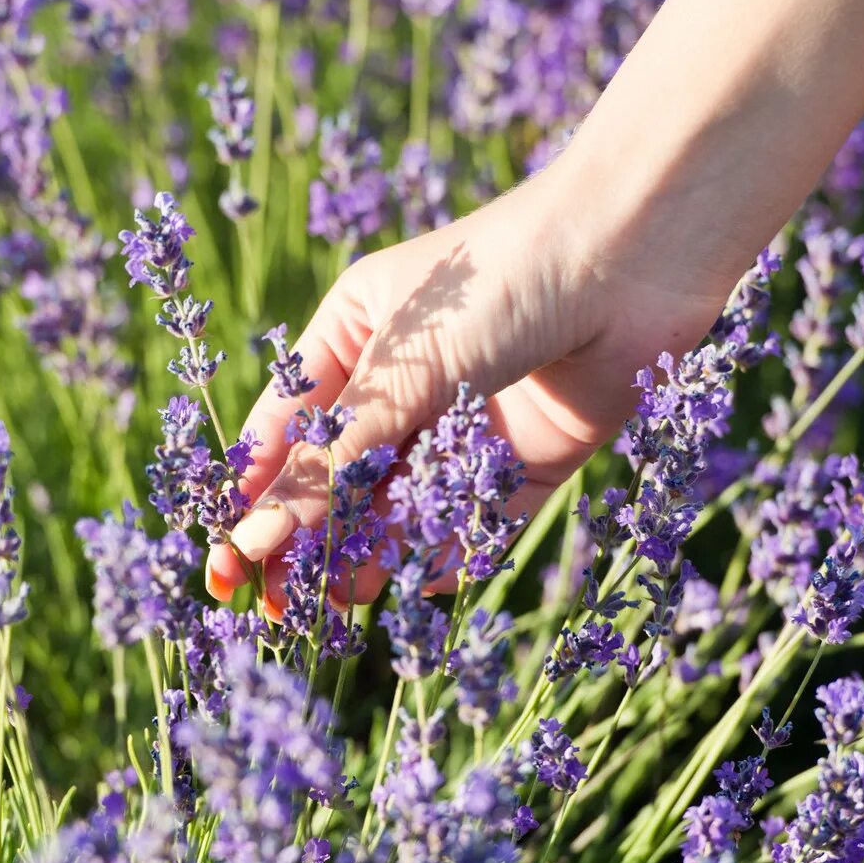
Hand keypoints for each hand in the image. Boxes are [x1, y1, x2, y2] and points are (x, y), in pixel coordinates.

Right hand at [204, 164, 733, 611]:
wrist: (639, 253)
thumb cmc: (502, 278)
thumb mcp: (403, 369)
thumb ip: (335, 462)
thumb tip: (256, 537)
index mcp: (355, 334)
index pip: (286, 430)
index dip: (253, 497)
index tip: (224, 564)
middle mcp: (406, 381)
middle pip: (340, 479)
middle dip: (307, 541)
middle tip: (276, 609)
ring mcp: (466, 421)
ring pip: (402, 507)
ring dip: (370, 554)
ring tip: (338, 605)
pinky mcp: (528, 457)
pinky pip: (475, 519)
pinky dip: (447, 552)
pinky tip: (417, 583)